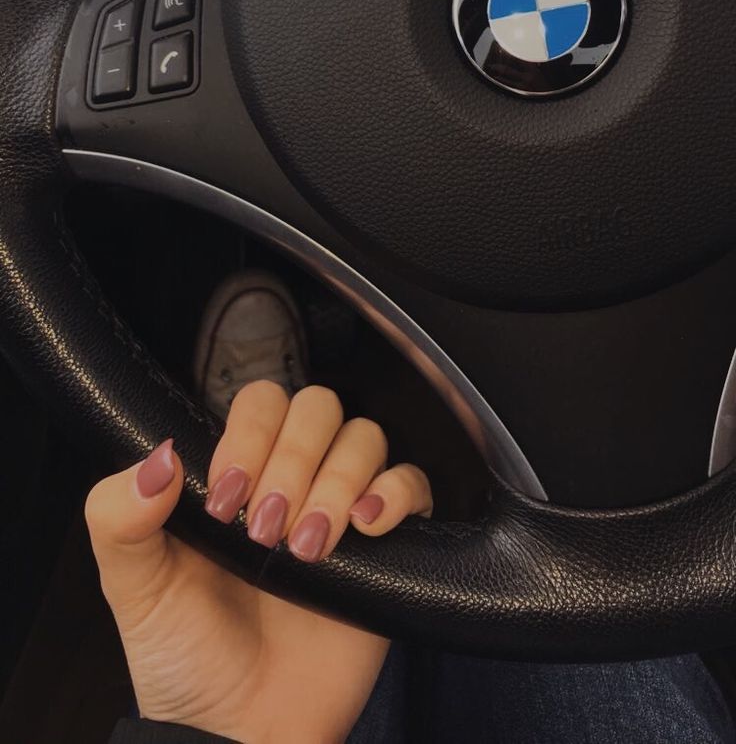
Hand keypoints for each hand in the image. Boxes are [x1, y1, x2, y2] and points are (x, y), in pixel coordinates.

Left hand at [85, 382, 431, 743]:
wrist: (242, 733)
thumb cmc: (187, 662)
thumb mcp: (134, 588)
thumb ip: (119, 515)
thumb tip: (159, 456)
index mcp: (236, 475)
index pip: (260, 402)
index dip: (250, 435)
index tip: (227, 498)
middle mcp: (292, 480)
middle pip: (318, 407)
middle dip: (294, 460)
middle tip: (266, 529)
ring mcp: (341, 509)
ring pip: (365, 438)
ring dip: (337, 484)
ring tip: (306, 548)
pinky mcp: (385, 548)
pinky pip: (412, 484)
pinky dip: (394, 494)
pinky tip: (365, 529)